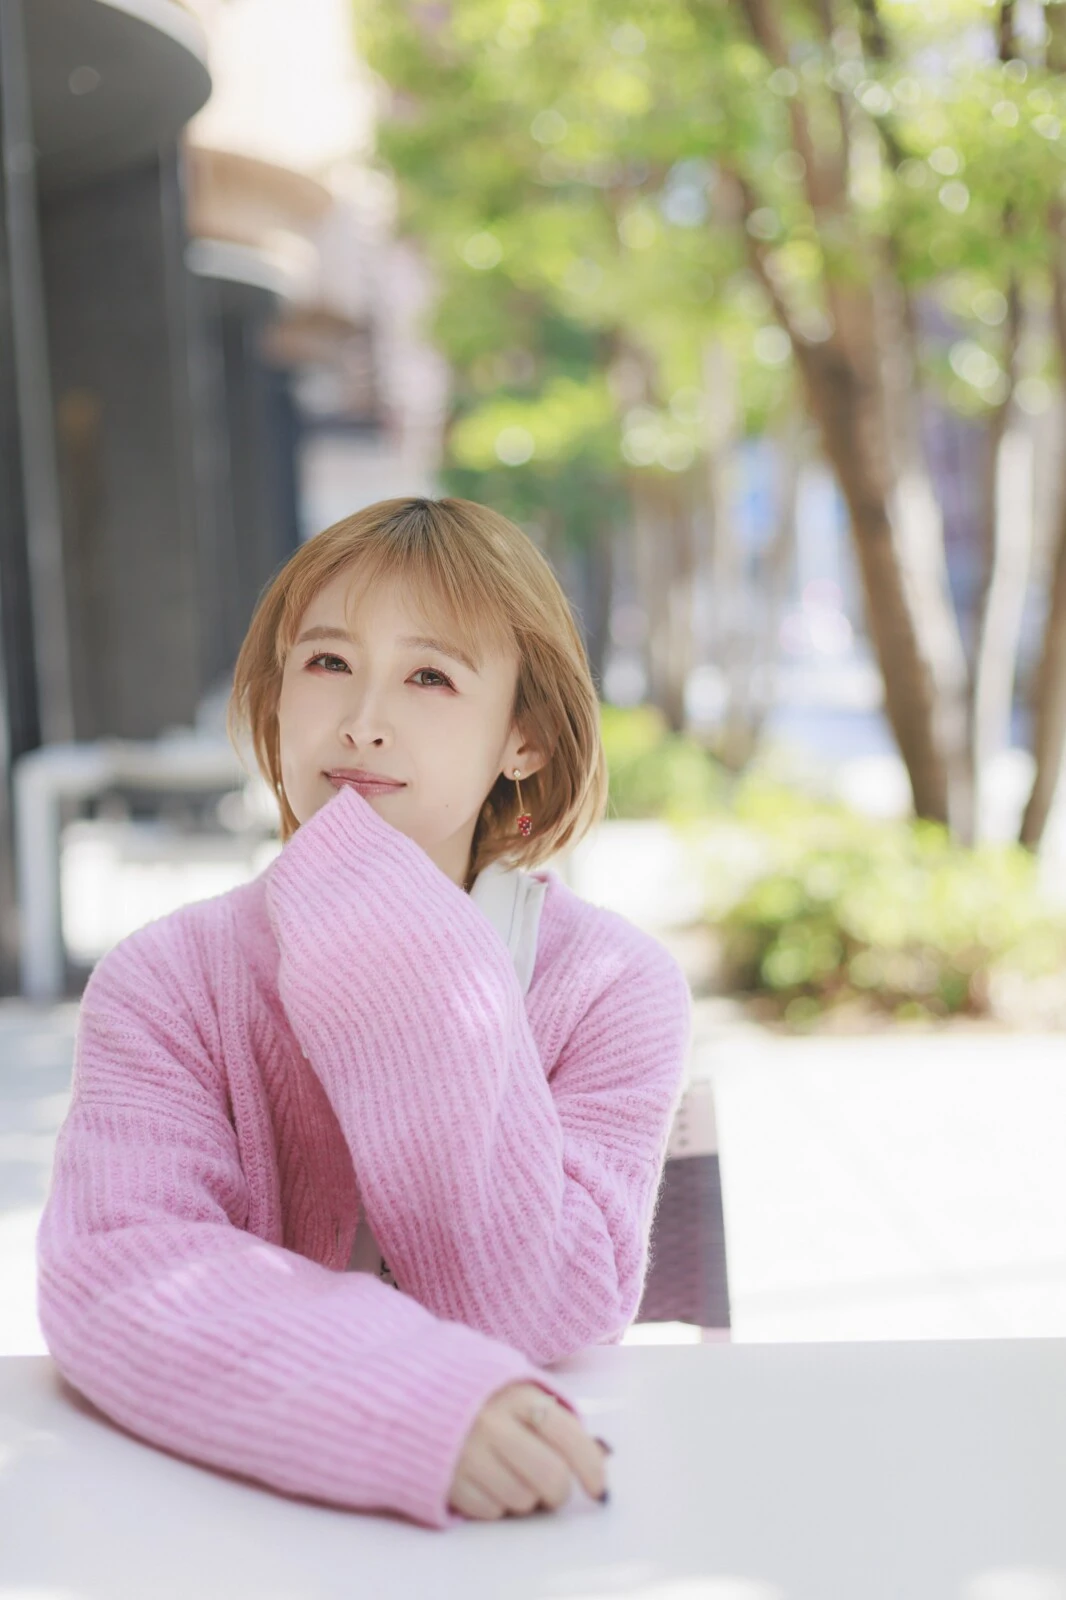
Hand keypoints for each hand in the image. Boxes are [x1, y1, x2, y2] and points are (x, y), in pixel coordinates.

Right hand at [447, 1380, 608, 1519]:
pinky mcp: (447, 1481)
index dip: (591, 1468)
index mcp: (518, 1394)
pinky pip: (490, 1512)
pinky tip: (483, 1480)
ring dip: (524, 1497)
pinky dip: (494, 1504)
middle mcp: (495, 1424)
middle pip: (551, 1478)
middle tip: (552, 1488)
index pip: (569, 1437)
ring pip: (522, 1500)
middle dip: (558, 1491)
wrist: (406, 1392)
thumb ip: (550, 1414)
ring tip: (507, 1473)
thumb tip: (597, 1456)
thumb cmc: (474, 1391)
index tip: (598, 1488)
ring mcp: (469, 1454)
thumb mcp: (513, 1385)